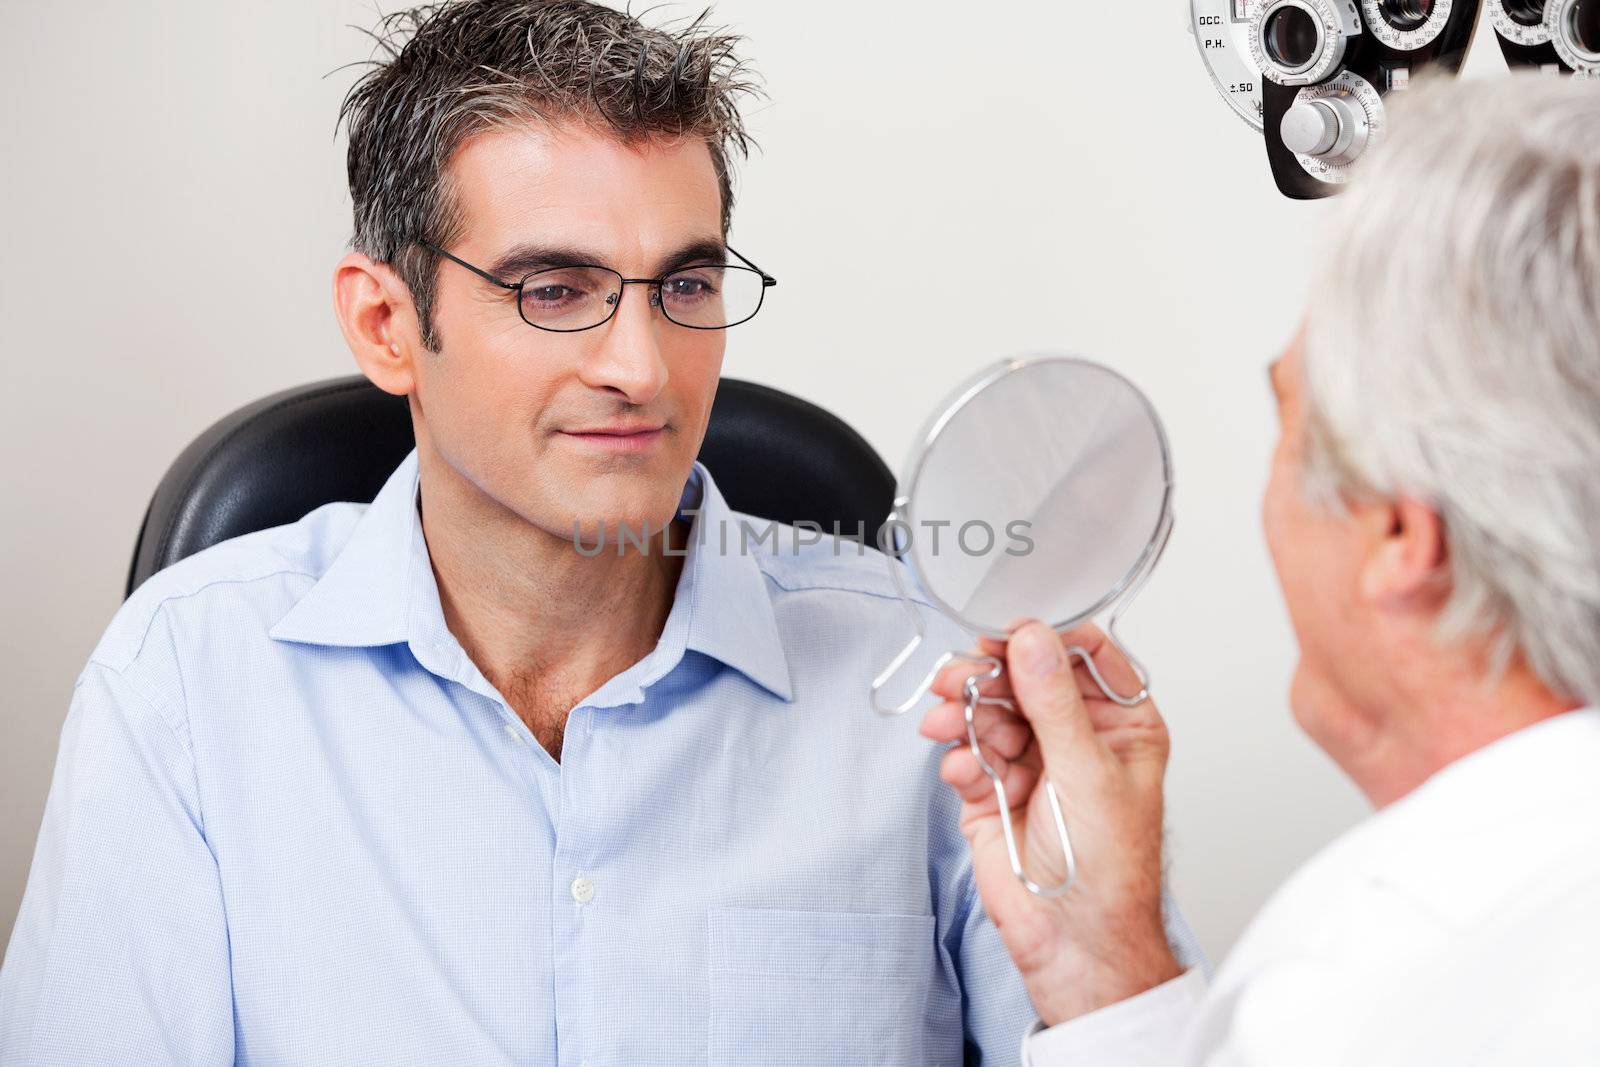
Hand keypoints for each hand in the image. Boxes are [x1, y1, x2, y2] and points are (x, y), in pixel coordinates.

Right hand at [919, 620, 1181, 1025]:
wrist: (1071, 939)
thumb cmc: (1107, 871)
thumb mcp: (1086, 772)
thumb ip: (1054, 702)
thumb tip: (1034, 640)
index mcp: (1120, 725)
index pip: (1082, 657)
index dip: (1043, 641)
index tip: (1008, 635)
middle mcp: (1076, 738)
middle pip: (1025, 680)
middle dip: (989, 677)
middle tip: (959, 676)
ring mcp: (1033, 762)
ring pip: (990, 712)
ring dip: (964, 714)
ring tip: (945, 721)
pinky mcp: (994, 789)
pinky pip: (968, 752)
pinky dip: (959, 756)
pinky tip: (961, 769)